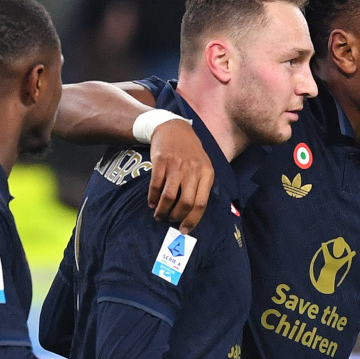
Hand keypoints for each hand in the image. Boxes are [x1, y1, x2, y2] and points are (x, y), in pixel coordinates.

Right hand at [147, 119, 212, 233]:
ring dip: (162, 211)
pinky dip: (153, 199)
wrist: (173, 128)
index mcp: (206, 173)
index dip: (192, 220)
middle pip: (185, 203)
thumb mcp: (203, 165)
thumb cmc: (189, 152)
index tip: (184, 230)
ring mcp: (176, 165)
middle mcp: (193, 170)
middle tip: (169, 220)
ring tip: (159, 215)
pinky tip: (152, 203)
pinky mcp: (161, 162)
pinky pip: (156, 187)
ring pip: (169, 197)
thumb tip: (192, 214)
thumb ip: (201, 186)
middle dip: (175, 217)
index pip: (201, 203)